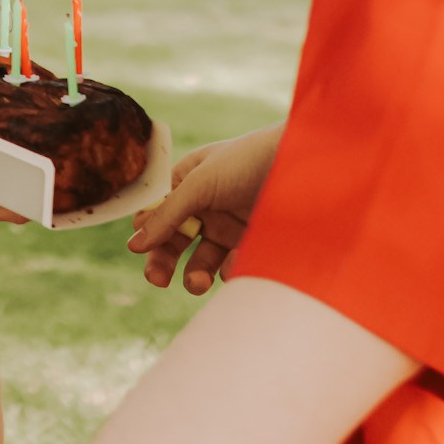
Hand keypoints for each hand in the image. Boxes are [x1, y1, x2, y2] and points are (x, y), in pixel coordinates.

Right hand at [127, 122, 281, 294]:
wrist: (309, 167)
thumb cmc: (250, 161)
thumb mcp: (200, 182)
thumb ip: (167, 215)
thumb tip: (133, 244)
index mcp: (189, 181)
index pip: (158, 212)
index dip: (148, 232)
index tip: (139, 249)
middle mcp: (207, 205)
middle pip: (175, 240)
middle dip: (164, 260)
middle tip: (157, 279)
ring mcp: (231, 226)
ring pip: (201, 260)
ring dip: (193, 274)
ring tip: (196, 282)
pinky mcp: (254, 245)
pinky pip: (233, 266)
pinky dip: (230, 270)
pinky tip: (237, 264)